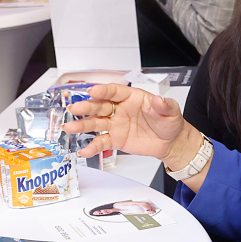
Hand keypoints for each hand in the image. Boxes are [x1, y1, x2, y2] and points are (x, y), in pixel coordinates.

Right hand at [61, 83, 185, 159]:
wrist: (170, 142)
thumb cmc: (168, 122)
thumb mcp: (171, 111)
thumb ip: (164, 105)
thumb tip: (159, 100)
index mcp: (131, 97)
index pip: (114, 91)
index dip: (103, 91)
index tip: (93, 91)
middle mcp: (120, 109)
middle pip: (100, 106)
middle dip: (87, 107)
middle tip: (75, 108)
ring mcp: (116, 124)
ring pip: (95, 123)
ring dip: (82, 125)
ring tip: (69, 127)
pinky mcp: (115, 139)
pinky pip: (101, 142)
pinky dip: (92, 147)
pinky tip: (83, 151)